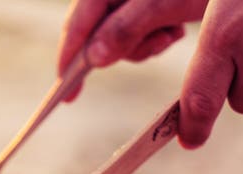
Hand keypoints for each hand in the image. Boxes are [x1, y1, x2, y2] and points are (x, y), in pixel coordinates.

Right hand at [58, 0, 207, 100]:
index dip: (68, 61)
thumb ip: (124, 29)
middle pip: (98, 35)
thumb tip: (92, 60)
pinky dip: (156, 37)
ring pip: (120, 39)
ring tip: (173, 32)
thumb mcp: (162, 4)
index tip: (66, 96)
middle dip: (125, 50)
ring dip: (146, 44)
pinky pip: (139, 33)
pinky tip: (176, 27)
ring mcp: (130, 0)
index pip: (76, 27)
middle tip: (159, 43)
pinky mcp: (148, 5)